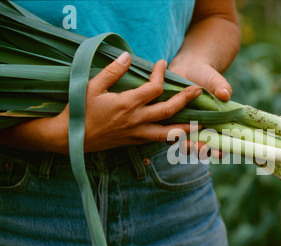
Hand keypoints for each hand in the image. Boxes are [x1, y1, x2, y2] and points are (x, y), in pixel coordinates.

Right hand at [50, 52, 201, 153]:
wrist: (69, 138)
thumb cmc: (79, 110)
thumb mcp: (91, 86)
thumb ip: (112, 71)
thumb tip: (127, 56)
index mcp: (127, 104)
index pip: (154, 88)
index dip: (161, 74)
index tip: (163, 64)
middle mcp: (136, 120)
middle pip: (168, 110)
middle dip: (185, 100)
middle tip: (198, 91)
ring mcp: (136, 134)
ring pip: (167, 132)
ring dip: (185, 128)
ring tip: (199, 125)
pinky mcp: (133, 142)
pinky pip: (156, 140)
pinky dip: (169, 137)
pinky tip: (177, 134)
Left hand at [168, 56, 230, 158]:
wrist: (188, 67)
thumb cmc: (206, 76)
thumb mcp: (216, 80)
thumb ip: (222, 87)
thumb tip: (225, 94)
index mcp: (214, 124)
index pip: (219, 144)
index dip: (219, 151)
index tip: (218, 151)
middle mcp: (198, 129)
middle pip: (200, 149)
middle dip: (200, 151)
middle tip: (199, 146)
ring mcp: (183, 127)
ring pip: (183, 144)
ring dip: (184, 146)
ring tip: (185, 142)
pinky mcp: (168, 121)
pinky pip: (167, 133)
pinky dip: (169, 135)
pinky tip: (169, 133)